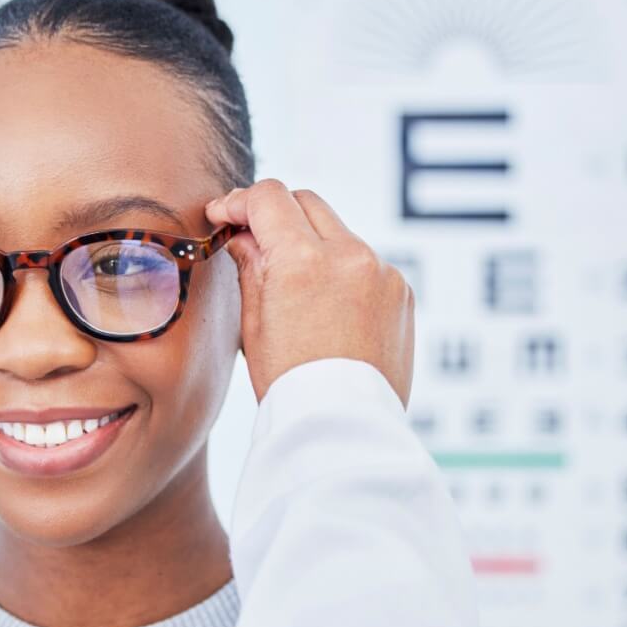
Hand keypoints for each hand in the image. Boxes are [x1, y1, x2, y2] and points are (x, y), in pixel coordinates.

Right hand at [206, 180, 413, 405]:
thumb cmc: (290, 385)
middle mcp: (349, 255)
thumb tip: (243, 236)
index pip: (268, 199)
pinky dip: (344, 272)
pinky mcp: (402, 290)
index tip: (224, 216)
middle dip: (276, 216)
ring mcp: (382, 271)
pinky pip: (366, 263)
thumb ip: (251, 266)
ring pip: (338, 232)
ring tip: (295, 286)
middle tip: (254, 240)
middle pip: (306, 203)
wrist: (344, 427)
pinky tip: (330, 308)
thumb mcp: (255, 324)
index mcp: (302, 262)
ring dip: (313, 244)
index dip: (238, 202)